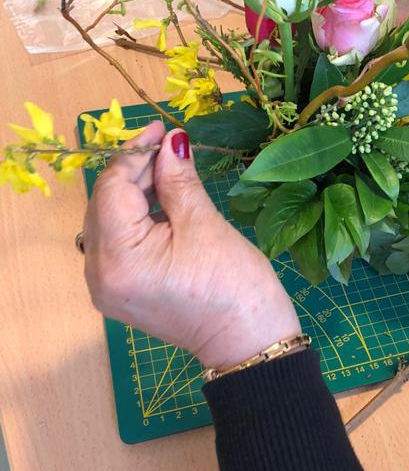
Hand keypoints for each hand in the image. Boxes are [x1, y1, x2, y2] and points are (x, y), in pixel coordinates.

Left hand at [83, 122, 300, 369]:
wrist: (248, 342)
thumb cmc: (233, 286)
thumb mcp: (204, 223)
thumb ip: (177, 178)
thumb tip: (170, 139)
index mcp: (118, 259)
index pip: (112, 188)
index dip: (135, 153)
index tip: (161, 128)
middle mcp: (98, 275)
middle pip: (104, 204)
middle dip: (134, 171)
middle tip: (169, 146)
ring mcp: (105, 287)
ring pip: (108, 221)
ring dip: (134, 192)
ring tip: (168, 168)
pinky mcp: (119, 291)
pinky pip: (116, 242)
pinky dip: (134, 217)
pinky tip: (160, 199)